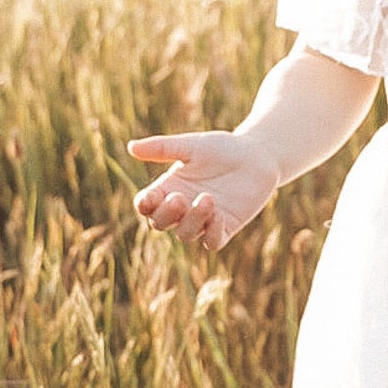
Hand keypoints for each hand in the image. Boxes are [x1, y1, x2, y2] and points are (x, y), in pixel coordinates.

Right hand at [127, 131, 281, 253]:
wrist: (257, 155)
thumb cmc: (222, 149)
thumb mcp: (191, 145)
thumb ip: (162, 148)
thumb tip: (131, 147)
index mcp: (168, 188)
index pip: (147, 206)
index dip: (144, 206)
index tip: (150, 197)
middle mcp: (182, 208)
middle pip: (160, 224)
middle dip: (166, 215)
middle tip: (179, 197)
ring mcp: (203, 220)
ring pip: (185, 234)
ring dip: (192, 220)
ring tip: (207, 198)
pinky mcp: (225, 227)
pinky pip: (212, 242)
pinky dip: (211, 233)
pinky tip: (219, 215)